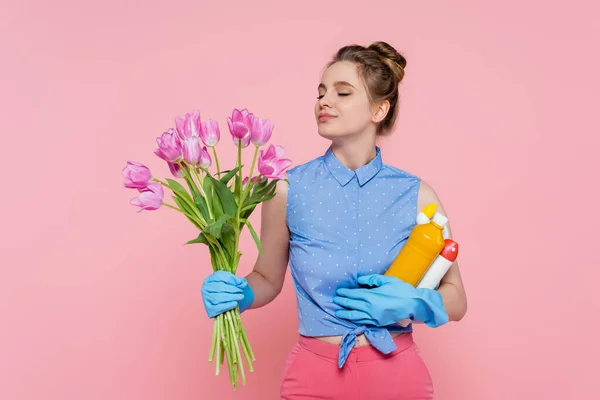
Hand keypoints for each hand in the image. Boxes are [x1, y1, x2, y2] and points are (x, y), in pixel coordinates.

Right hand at [201, 271, 253, 317]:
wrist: (227, 302)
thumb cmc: (229, 290)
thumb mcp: (232, 282)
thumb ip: (236, 280)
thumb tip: (241, 282)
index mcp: (209, 279)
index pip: (219, 276)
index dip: (231, 279)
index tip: (239, 282)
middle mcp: (205, 288)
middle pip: (220, 287)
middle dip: (233, 289)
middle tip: (241, 291)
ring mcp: (205, 299)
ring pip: (219, 297)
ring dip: (232, 297)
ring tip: (240, 296)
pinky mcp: (209, 309)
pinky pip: (218, 308)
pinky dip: (228, 305)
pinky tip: (235, 303)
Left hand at [333, 274, 447, 327]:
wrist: (413, 305)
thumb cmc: (401, 291)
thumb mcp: (387, 280)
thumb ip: (372, 280)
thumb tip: (360, 280)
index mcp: (371, 296)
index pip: (354, 294)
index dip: (345, 293)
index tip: (339, 291)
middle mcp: (370, 307)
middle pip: (352, 304)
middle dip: (342, 302)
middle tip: (335, 300)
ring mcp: (373, 317)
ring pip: (354, 315)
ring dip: (345, 313)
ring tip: (338, 311)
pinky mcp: (377, 323)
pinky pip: (362, 321)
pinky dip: (354, 320)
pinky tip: (350, 318)